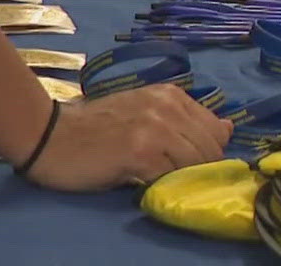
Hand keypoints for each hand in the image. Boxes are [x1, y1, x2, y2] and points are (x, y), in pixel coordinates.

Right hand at [23, 85, 232, 191]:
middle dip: (199, 168)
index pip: (216, 130)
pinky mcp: (141, 153)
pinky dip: (165, 186)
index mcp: (172, 95)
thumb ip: (185, 120)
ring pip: (195, 163)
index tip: (188, 162)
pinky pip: (171, 177)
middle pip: (211, 149)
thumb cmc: (96, 129)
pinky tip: (146, 183)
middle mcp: (168, 106)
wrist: (51, 136)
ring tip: (158, 179)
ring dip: (182, 178)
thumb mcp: (146, 113)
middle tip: (170, 176)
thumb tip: (229, 128)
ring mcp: (156, 128)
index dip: (208, 152)